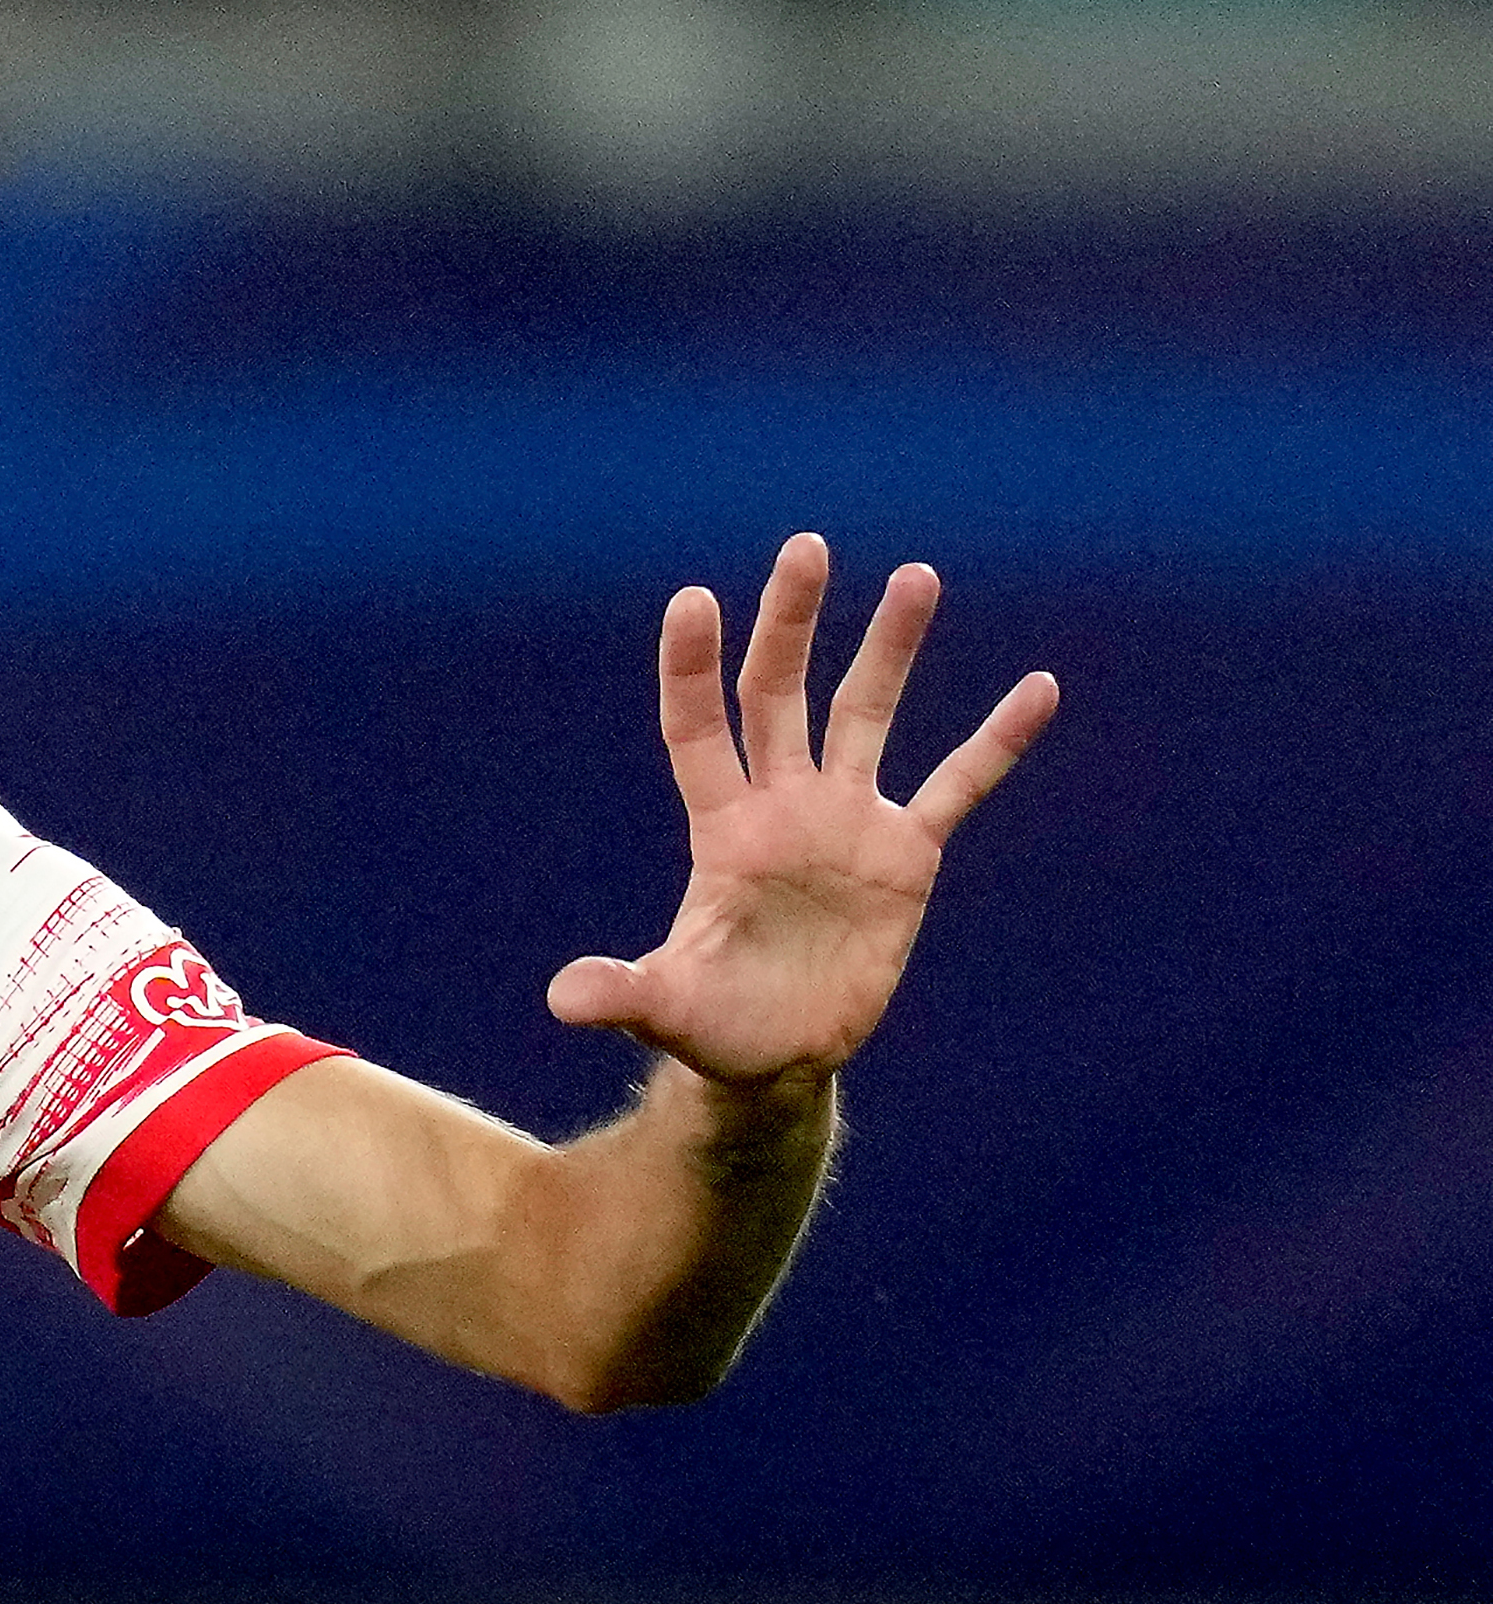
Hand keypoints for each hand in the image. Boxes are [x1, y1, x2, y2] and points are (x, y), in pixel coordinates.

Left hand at [547, 533, 1058, 1085]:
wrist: (778, 1056)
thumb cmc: (712, 1026)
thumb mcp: (665, 1010)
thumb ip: (622, 995)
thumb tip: (564, 1001)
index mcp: (721, 829)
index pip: (699, 729)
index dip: (693, 667)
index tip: (693, 599)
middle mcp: (783, 806)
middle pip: (781, 693)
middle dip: (791, 622)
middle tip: (805, 547)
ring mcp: (847, 822)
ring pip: (868, 713)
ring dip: (890, 647)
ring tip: (915, 576)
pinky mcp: (907, 855)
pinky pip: (958, 783)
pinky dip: (998, 739)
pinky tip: (1039, 688)